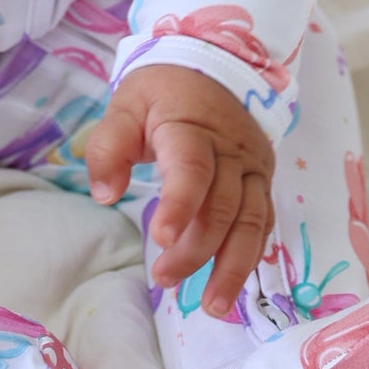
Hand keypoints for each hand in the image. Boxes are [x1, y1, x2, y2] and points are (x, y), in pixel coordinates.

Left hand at [84, 64, 274, 318]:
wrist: (215, 64)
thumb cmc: (162, 90)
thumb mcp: (126, 104)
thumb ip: (109, 147)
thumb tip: (105, 194)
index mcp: (192, 127)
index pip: (192, 169)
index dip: (180, 205)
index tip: (163, 240)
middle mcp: (231, 150)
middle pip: (223, 205)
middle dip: (197, 249)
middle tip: (164, 279)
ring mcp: (253, 166)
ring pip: (252, 220)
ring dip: (234, 266)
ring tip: (213, 305)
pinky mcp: (262, 180)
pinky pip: (263, 221)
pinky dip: (250, 254)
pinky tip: (232, 283)